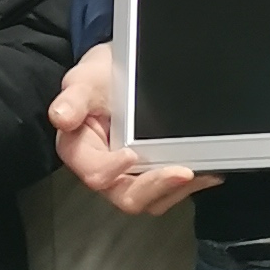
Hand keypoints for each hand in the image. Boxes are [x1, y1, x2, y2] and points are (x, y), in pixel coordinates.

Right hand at [49, 42, 215, 216]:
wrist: (122, 71)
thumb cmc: (101, 77)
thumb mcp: (86, 79)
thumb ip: (74, 98)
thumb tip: (60, 117)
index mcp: (81, 151)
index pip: (94, 173)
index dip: (112, 169)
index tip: (131, 153)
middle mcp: (104, 169)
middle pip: (126, 195)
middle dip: (154, 187)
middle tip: (182, 172)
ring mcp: (129, 174)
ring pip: (151, 199)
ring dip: (176, 189)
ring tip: (201, 170)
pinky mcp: (151, 173)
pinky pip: (169, 190)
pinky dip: (190, 183)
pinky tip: (208, 170)